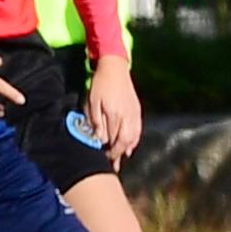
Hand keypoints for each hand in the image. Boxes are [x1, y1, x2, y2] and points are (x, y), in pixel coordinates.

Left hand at [84, 50, 143, 164]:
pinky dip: (134, 140)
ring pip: (134, 137)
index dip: (111, 152)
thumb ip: (96, 122)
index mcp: (116, 115)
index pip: (115, 141)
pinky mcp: (137, 110)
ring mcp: (134, 114)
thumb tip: (100, 140)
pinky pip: (138, 130)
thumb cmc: (100, 84)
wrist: (114, 67)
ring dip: (127, 148)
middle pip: (126, 142)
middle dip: (119, 154)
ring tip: (121, 157)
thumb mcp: (92, 103)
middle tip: (114, 164)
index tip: (105, 159)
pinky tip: (130, 145)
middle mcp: (128, 117)